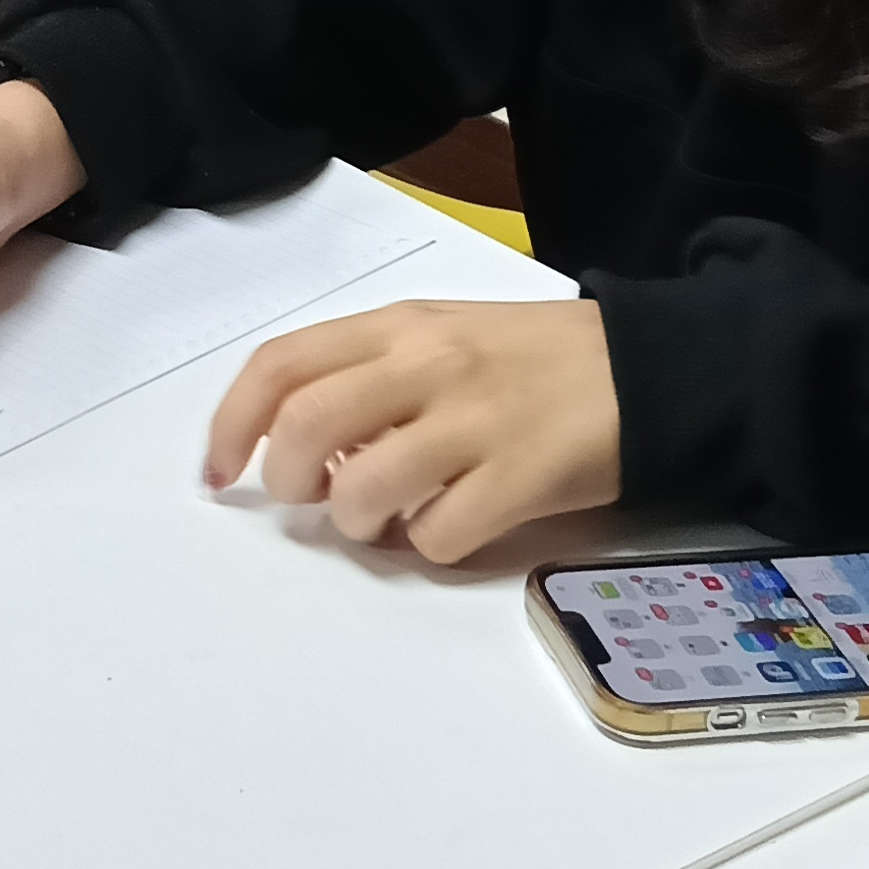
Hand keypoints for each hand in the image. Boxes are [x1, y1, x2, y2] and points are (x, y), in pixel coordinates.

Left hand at [202, 299, 623, 562]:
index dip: (230, 424)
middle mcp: (428, 363)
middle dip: (286, 480)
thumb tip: (303, 448)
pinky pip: (439, 536)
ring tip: (386, 518)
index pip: (281, 364)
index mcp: (399, 323)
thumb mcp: (443, 333)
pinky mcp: (522, 478)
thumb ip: (370, 374)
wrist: (650, 370)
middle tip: (311, 499)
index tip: (218, 471)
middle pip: (305, 426)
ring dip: (357, 523)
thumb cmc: (533, 357)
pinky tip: (448, 525)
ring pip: (364, 490)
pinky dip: (427, 546)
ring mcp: (476, 420)